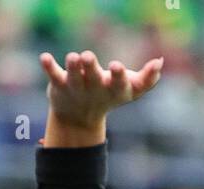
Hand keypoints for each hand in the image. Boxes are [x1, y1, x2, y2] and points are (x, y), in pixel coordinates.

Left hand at [39, 50, 163, 128]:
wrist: (78, 118)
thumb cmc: (108, 95)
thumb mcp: (128, 90)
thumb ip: (147, 80)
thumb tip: (159, 62)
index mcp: (111, 90)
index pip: (118, 85)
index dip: (118, 77)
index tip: (117, 66)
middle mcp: (93, 88)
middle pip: (93, 78)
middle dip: (91, 68)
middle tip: (88, 56)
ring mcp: (75, 87)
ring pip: (73, 76)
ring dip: (72, 66)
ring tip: (73, 56)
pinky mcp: (59, 84)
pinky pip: (53, 75)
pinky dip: (48, 67)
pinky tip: (44, 58)